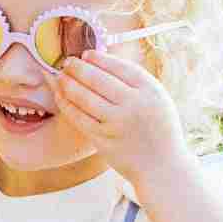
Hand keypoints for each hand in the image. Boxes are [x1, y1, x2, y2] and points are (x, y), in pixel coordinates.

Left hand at [49, 47, 192, 189]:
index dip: (100, 59)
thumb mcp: (158, 100)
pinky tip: (61, 97)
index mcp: (150, 90)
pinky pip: (80, 119)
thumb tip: (105, 63)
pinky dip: (68, 106)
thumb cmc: (159, 131)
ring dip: (69, 85)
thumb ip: (136, 84)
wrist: (162, 167)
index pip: (120, 67)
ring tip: (60, 77)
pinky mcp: (103, 140)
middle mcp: (134, 105)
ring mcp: (117, 123)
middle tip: (67, 62)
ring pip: (85, 98)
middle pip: (99, 80)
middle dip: (79, 68)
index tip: (87, 54)